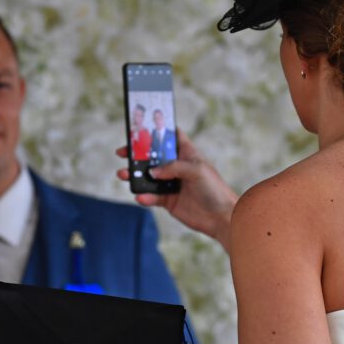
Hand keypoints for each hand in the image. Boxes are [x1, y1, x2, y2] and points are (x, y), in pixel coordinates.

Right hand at [117, 130, 237, 250]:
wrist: (221, 217)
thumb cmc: (215, 189)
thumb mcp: (196, 170)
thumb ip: (174, 167)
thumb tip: (153, 171)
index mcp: (187, 154)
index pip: (172, 137)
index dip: (159, 130)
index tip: (142, 126)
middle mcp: (177, 167)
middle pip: (154, 157)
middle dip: (138, 154)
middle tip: (123, 152)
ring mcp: (171, 184)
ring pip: (148, 177)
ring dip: (135, 176)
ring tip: (122, 174)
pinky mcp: (168, 201)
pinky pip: (152, 197)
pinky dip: (144, 197)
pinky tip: (140, 196)